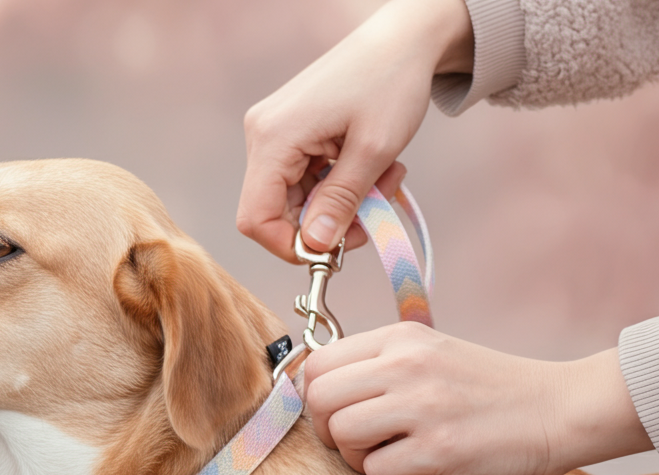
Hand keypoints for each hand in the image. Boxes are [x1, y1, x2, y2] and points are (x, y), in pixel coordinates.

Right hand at [237, 0, 472, 262]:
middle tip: (374, 215)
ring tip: (384, 181)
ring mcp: (275, 133)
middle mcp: (263, 135)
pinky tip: (370, 168)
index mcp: (274, 138)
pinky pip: (305, 179)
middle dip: (326, 223)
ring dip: (339, 204)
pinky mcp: (291, 133)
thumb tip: (314, 245)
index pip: (256, 217)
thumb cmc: (390, 81)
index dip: (290, 245)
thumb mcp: (373, 150)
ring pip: (295, 198)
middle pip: (276, 211)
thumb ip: (340, 202)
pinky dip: (338, 185)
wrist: (402, 39)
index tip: (333, 251)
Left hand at [303, 323, 653, 474]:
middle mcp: (406, 365)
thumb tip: (320, 391)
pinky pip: (377, 473)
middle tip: (360, 442)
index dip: (316, 397)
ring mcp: (422, 406)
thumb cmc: (495, 389)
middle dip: (330, 430)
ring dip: (358, 458)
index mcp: (401, 338)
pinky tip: (416, 473)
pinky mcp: (440, 448)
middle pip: (320, 399)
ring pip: (342, 435)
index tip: (338, 414)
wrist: (562, 409)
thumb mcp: (434, 355)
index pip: (317, 363)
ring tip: (389, 457)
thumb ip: (382, 366)